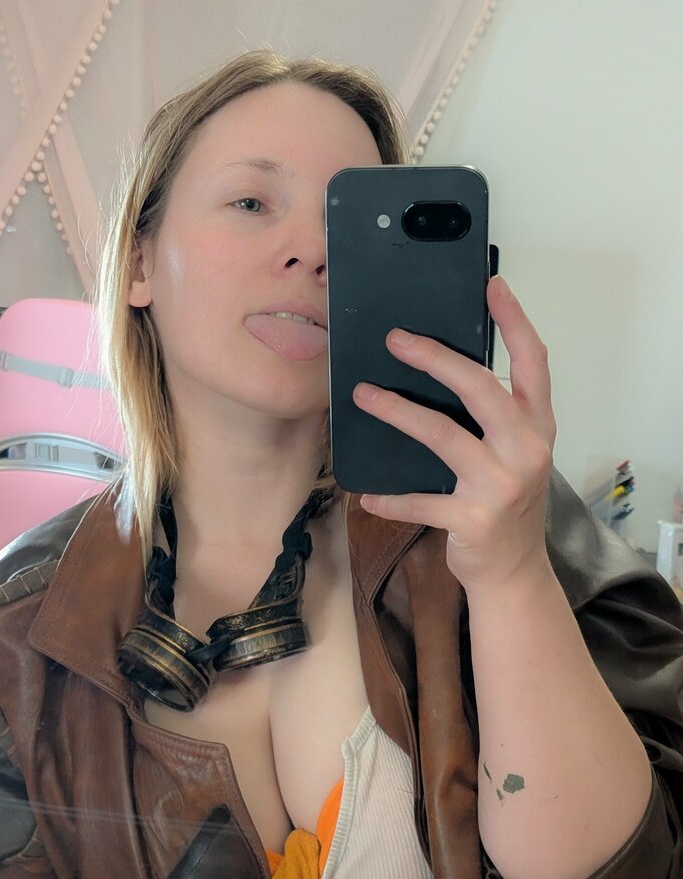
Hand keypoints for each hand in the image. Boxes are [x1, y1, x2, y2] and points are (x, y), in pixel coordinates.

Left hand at [353, 276, 555, 593]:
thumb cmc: (505, 505)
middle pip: (481, 389)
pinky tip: (365, 494)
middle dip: (435, 358)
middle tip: (395, 339)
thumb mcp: (512, 456)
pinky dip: (391, 499)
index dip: (514, 321)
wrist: (514, 574)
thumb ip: (492, 420)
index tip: (492, 284)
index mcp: (538, 428)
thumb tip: (438, 371)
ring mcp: (501, 486)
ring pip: (443, 435)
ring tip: (362, 395)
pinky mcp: (473, 521)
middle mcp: (526, 451)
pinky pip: (421, 502)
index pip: (533, 363)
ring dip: (397, 411)